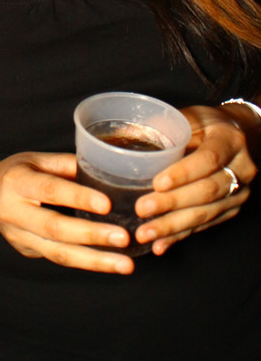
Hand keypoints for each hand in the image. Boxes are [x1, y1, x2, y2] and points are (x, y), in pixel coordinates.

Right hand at [0, 152, 134, 274]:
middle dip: (91, 236)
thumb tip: (103, 169)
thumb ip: (66, 164)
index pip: (50, 191)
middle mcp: (14, 213)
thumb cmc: (16, 172)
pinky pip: (59, 258)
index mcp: (16, 183)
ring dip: (95, 261)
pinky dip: (87, 262)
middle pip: (55, 229)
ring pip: (58, 254)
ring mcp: (19, 237)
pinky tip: (111, 262)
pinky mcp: (28, 251)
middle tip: (123, 238)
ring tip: (125, 265)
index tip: (107, 205)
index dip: (78, 198)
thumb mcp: (35, 159)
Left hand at [133, 103, 256, 254]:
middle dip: (172, 203)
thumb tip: (120, 134)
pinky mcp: (230, 210)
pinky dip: (179, 236)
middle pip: (207, 191)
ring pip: (205, 214)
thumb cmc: (207, 124)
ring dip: (172, 226)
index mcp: (229, 140)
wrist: (239, 137)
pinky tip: (159, 245)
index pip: (209, 159)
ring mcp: (238, 193)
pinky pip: (204, 226)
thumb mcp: (190, 115)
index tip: (157, 182)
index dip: (184, 173)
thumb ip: (162, 125)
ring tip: (144, 233)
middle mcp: (240, 169)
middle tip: (142, 210)